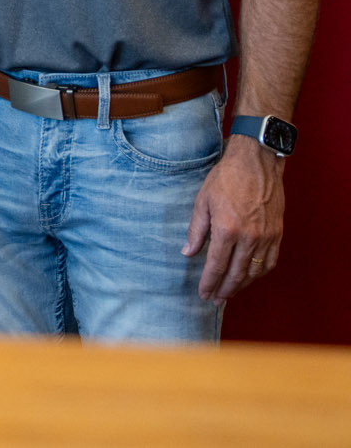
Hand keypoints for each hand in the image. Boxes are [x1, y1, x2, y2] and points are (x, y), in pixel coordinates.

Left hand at [184, 137, 284, 301]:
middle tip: (215, 301)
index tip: (203, 294)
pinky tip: (251, 277)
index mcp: (227, 230)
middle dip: (225, 290)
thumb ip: (196, 231)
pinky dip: (260, 273)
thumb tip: (188, 253)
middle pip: (237, 273)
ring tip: (230, 293)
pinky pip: (270, 261)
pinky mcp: (277, 234)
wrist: (257, 162)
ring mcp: (266, 237)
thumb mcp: (202, 201)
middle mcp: (249, 238)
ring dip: (242, 286)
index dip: (209, 282)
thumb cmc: (226, 179)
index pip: (216, 265)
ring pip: (255, 271)